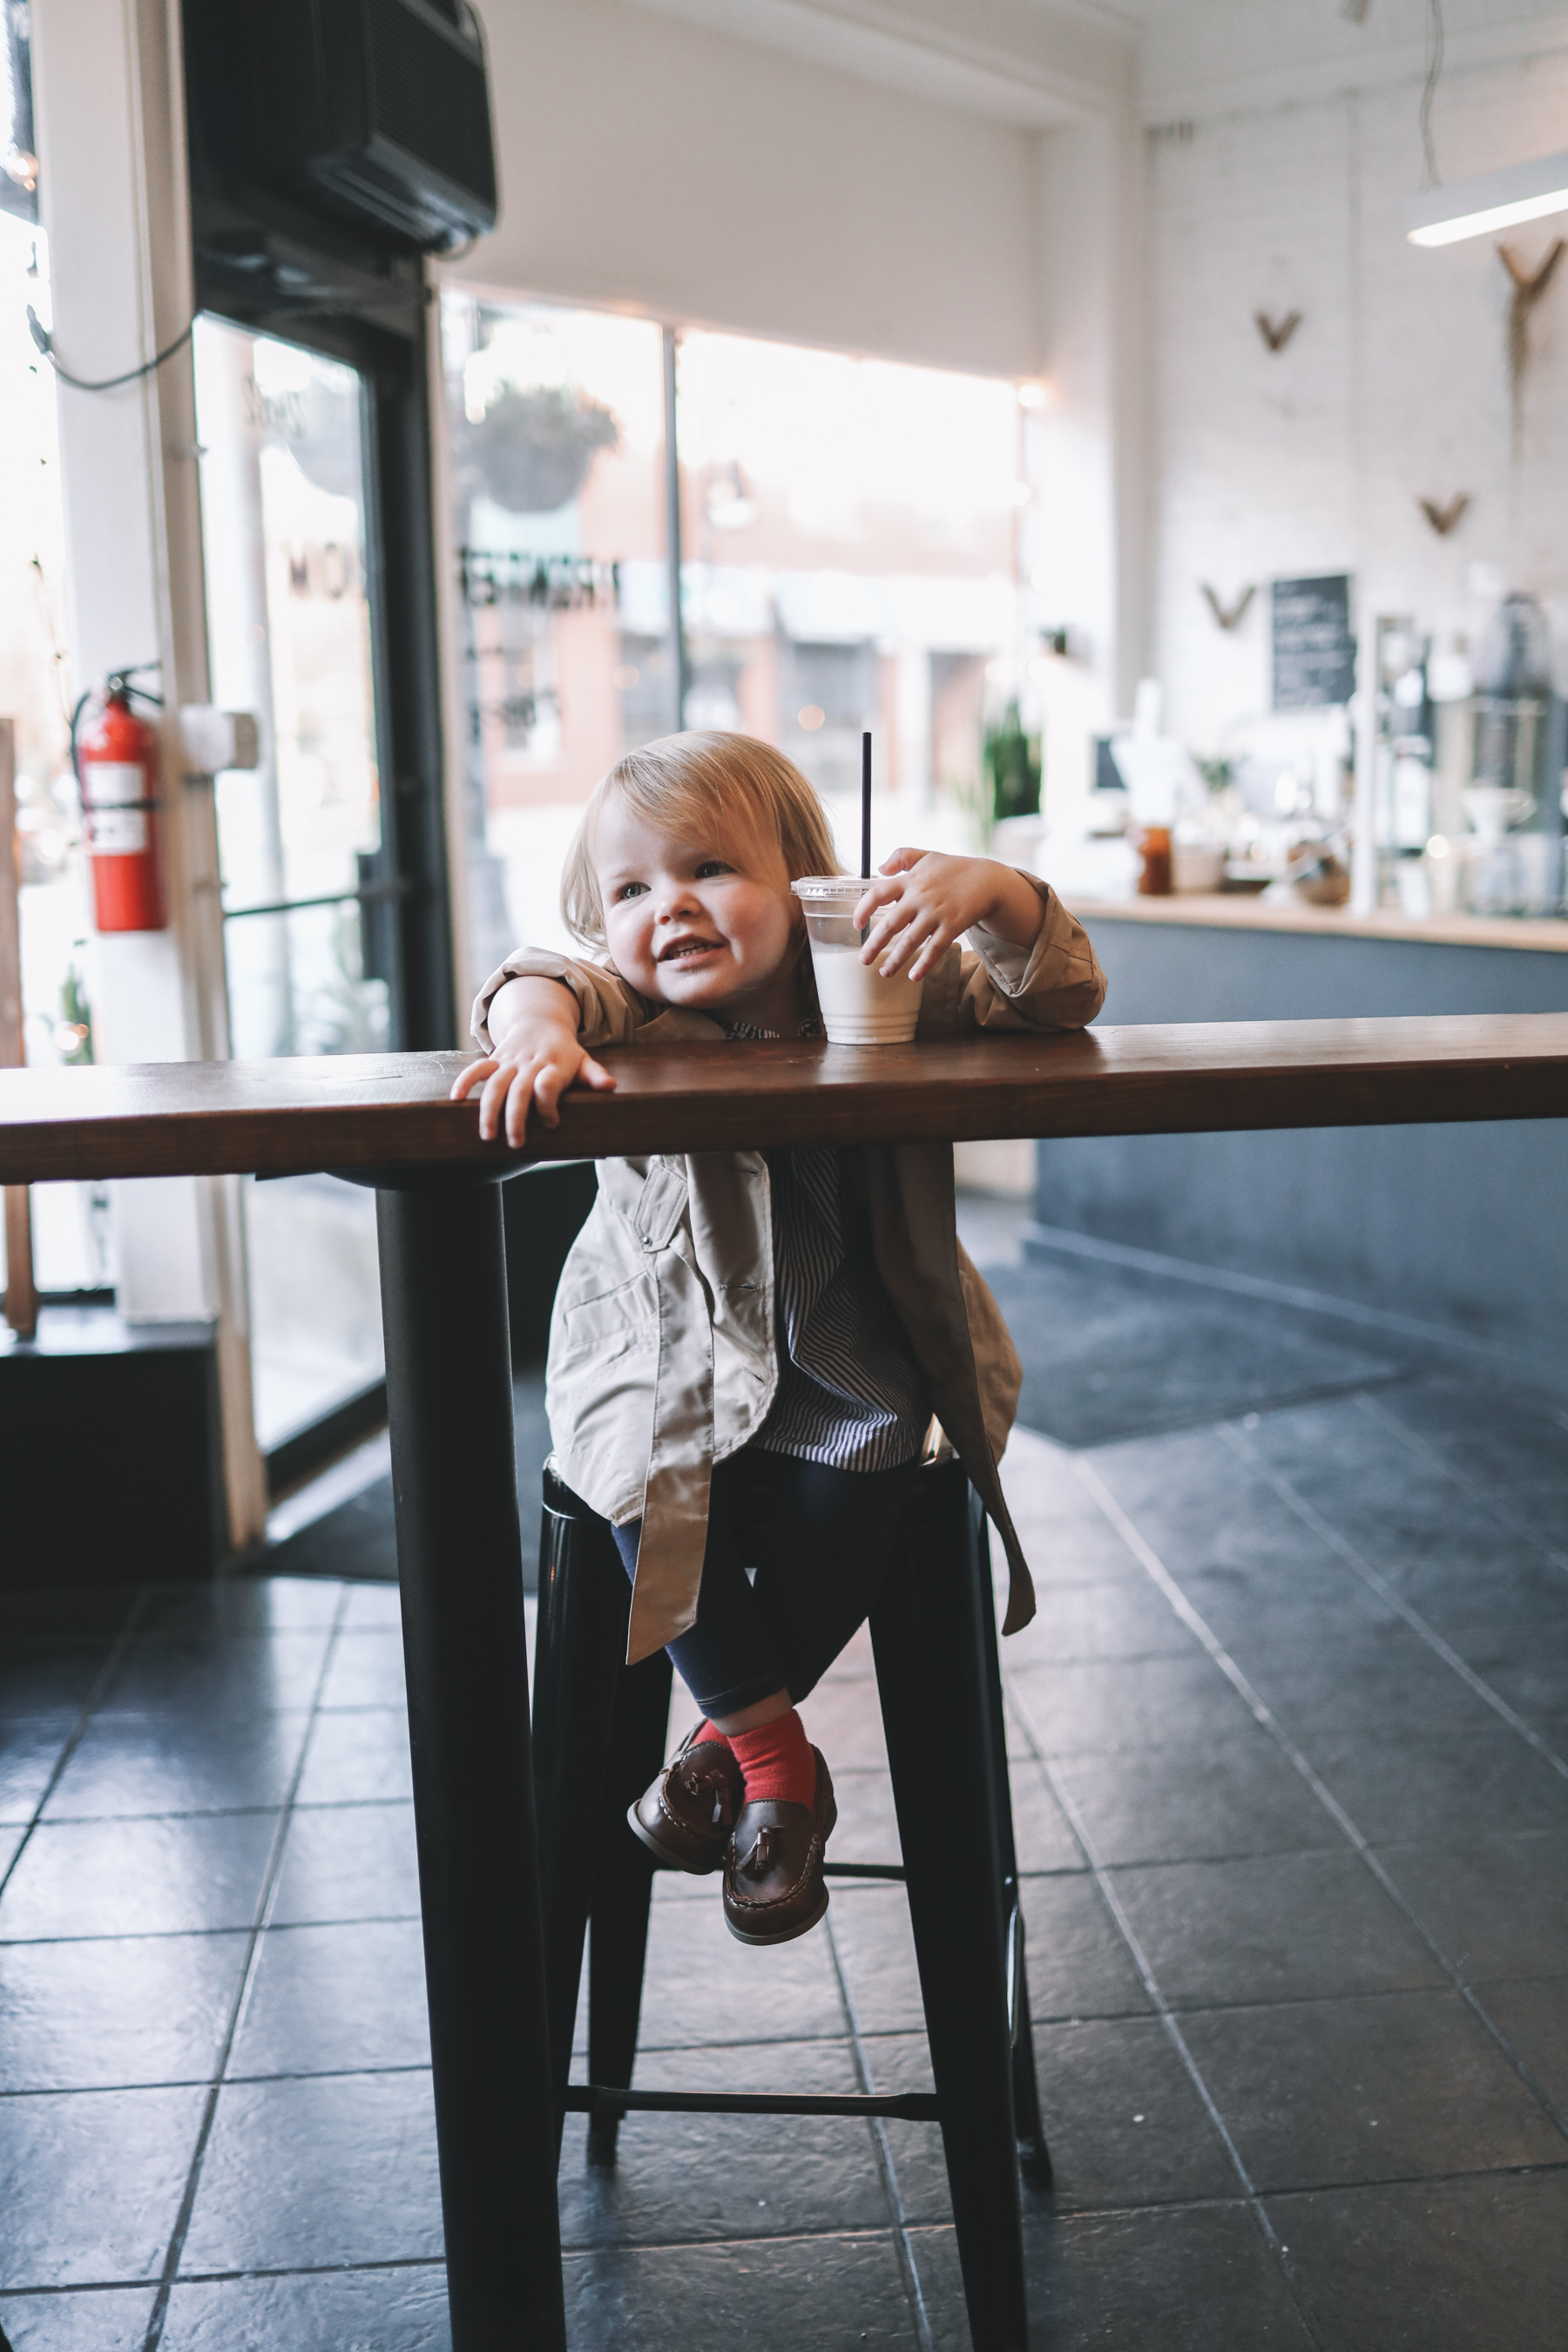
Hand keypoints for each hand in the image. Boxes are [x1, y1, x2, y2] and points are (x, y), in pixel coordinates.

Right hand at [450, 1015, 615, 1147]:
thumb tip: (611, 1087)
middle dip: (516, 1117)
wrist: (540, 1021)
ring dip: (489, 1109)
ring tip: (487, 1135)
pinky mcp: (495, 1059)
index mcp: (554, 1065)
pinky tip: (455, 1100)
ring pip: (496, 1084)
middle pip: (520, 1089)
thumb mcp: (584, 1060)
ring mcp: (511, 1061)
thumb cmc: (565, 1051)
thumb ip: (595, 1075)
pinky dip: (465, 1081)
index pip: (549, 1084)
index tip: (552, 1123)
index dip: (548, 1103)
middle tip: (515, 1143)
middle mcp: (531, 1063)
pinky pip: (477, 1068)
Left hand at [853, 849, 1043, 980]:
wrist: (987, 879)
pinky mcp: (953, 927)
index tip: (857, 924)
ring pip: (910, 942)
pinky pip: (935, 949)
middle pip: (890, 924)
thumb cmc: (953, 868)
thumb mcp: (926, 854)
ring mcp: (936, 913)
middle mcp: (920, 897)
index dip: (863, 909)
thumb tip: (879, 868)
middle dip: (874, 945)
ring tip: (884, 972)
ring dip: (895, 960)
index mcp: (910, 880)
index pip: (877, 894)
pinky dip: (924, 964)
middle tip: (863, 960)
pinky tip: (913, 977)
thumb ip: (901, 856)